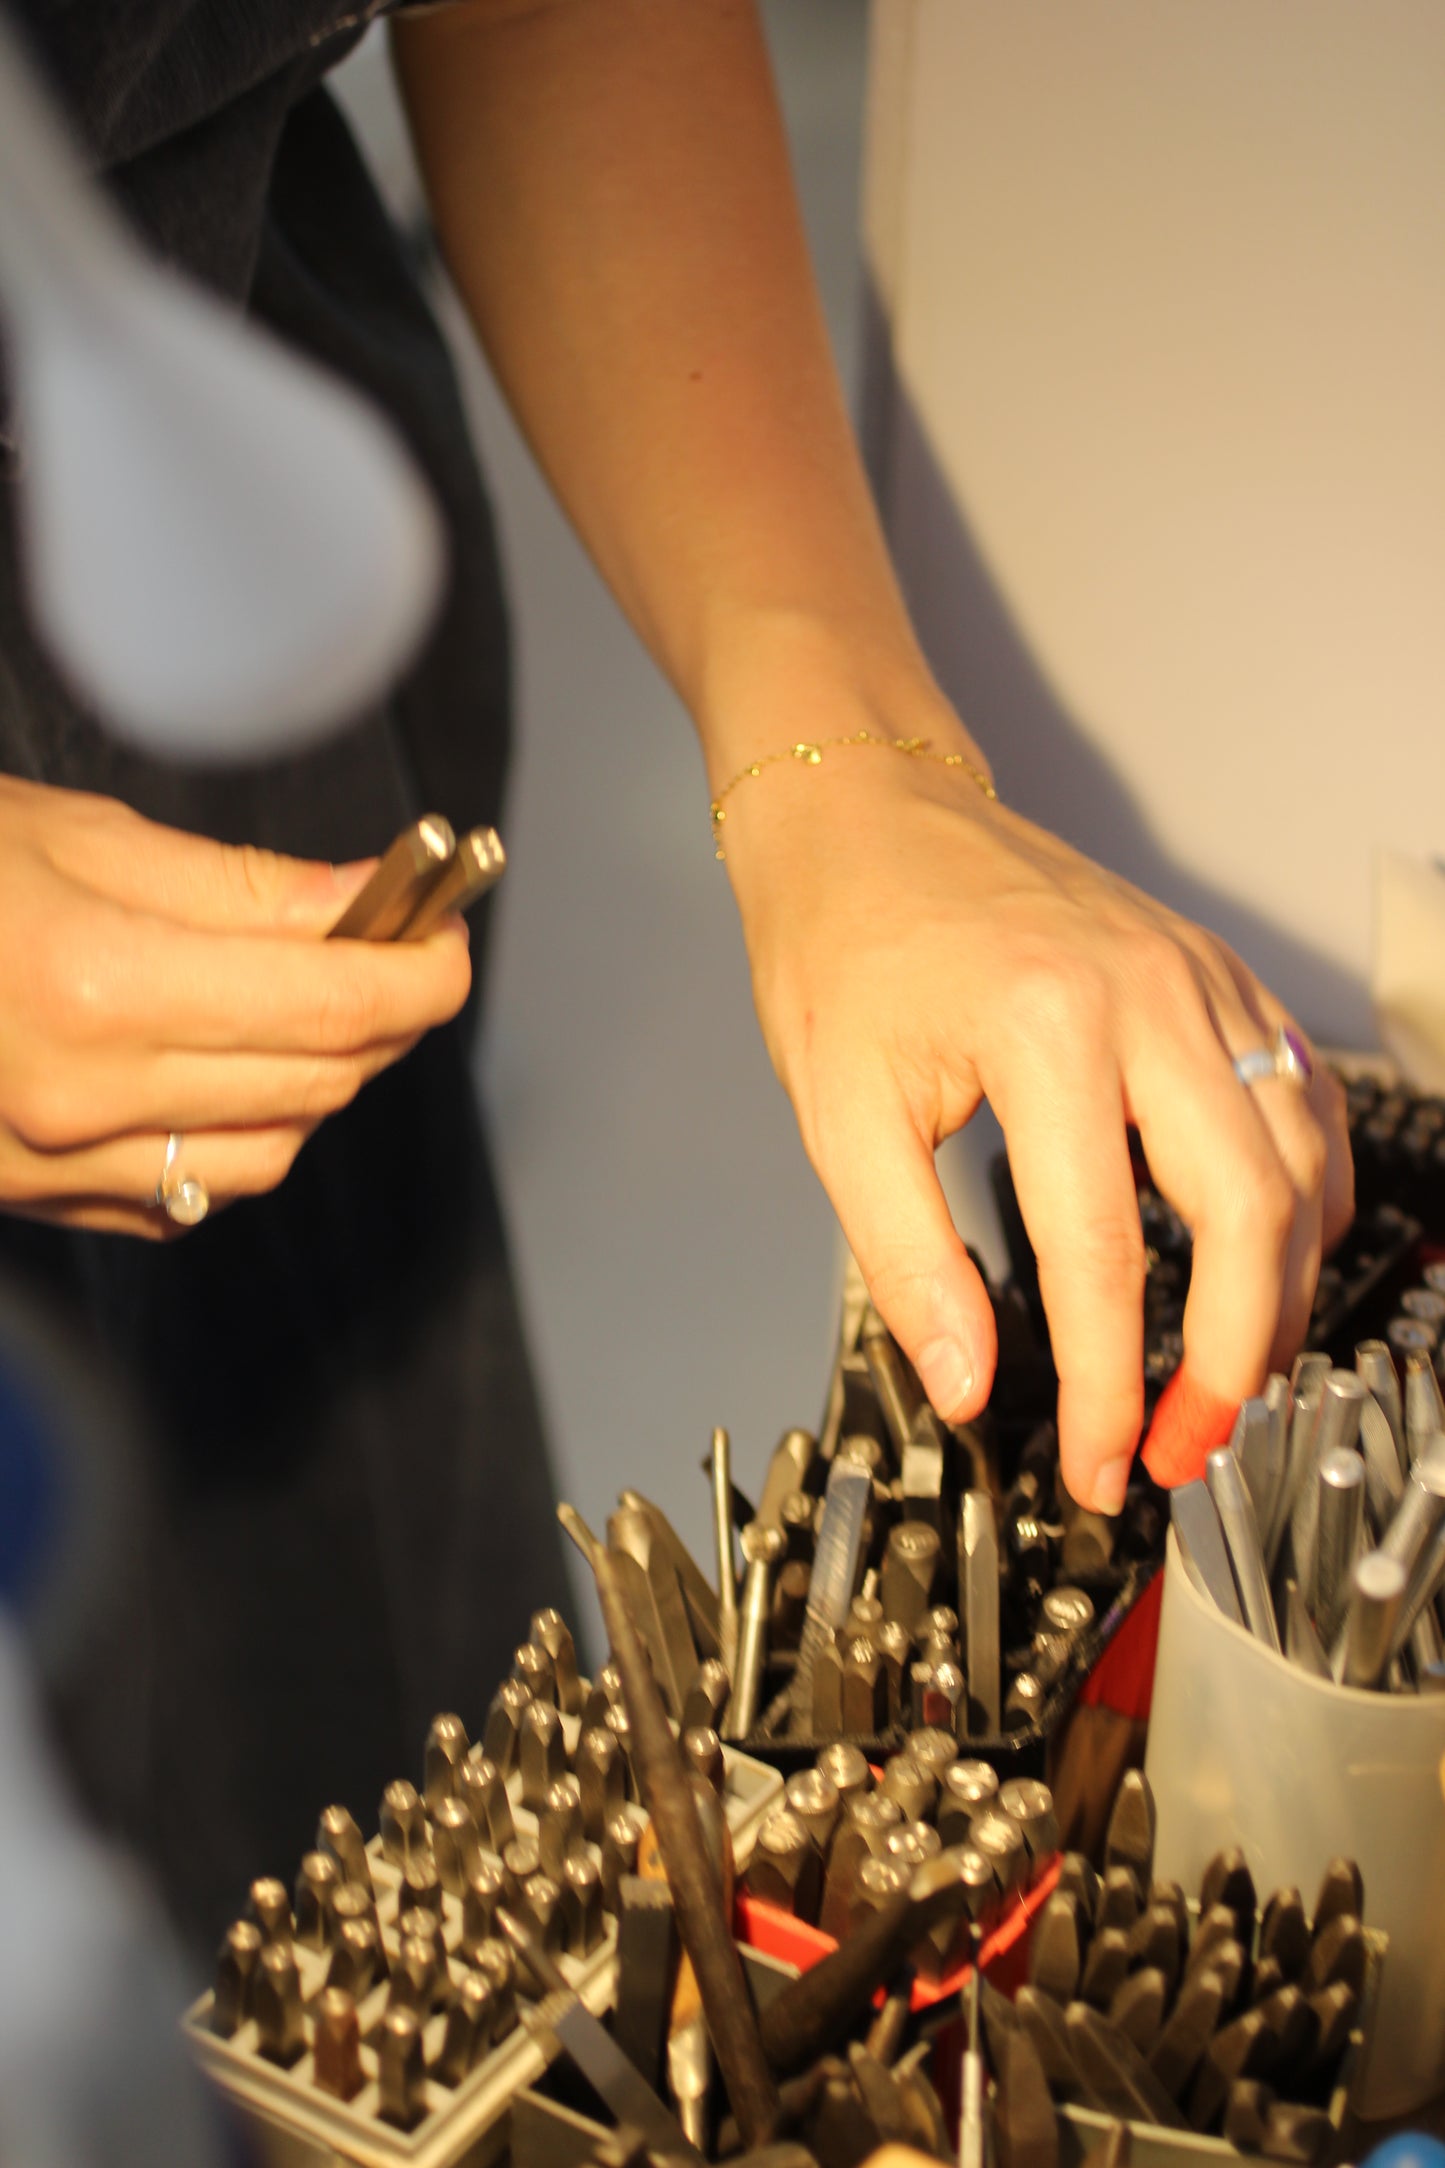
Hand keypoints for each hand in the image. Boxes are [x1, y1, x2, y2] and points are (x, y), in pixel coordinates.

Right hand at [0, 777, 470, 1236]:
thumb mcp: (71, 837)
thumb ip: (235, 887)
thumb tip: (359, 901)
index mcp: (96, 984)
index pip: (333, 1003)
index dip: (421, 974)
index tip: (445, 938)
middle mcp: (83, 1095)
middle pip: (316, 1080)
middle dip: (388, 1019)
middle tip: (399, 955)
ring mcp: (56, 1163)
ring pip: (268, 1156)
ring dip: (322, 1086)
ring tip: (316, 1014)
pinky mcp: (35, 1200)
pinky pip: (189, 1197)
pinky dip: (241, 1141)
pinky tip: (234, 1080)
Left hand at [718, 665, 1352, 1513]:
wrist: (867, 812)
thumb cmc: (842, 943)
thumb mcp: (839, 1111)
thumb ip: (909, 1258)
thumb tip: (968, 1382)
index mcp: (1047, 1029)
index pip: (1104, 1254)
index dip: (1110, 1386)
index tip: (1097, 1464)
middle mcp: (1150, 995)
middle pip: (1248, 1213)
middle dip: (1235, 1359)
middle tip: (1186, 1447)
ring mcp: (1198, 977)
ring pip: (1300, 1160)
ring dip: (1282, 1288)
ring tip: (1231, 1379)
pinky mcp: (1214, 971)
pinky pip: (1303, 1096)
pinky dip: (1308, 1191)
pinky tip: (1274, 1255)